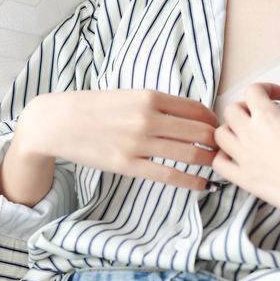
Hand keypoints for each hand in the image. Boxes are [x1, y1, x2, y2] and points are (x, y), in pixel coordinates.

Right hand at [15, 89, 216, 191]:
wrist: (56, 122)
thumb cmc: (93, 107)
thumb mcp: (126, 95)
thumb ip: (156, 103)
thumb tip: (188, 115)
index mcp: (149, 96)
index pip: (196, 109)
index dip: (213, 121)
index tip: (217, 129)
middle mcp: (147, 118)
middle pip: (199, 132)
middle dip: (217, 142)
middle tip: (223, 149)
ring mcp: (138, 144)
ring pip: (189, 154)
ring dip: (209, 161)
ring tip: (217, 166)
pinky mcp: (127, 165)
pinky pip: (169, 176)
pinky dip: (192, 182)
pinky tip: (204, 185)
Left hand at [210, 83, 279, 232]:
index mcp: (268, 116)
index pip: (252, 91)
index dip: (266, 89)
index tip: (279, 98)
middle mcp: (250, 134)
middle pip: (231, 110)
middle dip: (245, 108)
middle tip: (262, 116)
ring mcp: (244, 158)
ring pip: (220, 135)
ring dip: (231, 131)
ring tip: (247, 136)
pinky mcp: (244, 180)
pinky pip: (219, 164)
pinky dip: (224, 157)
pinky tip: (239, 157)